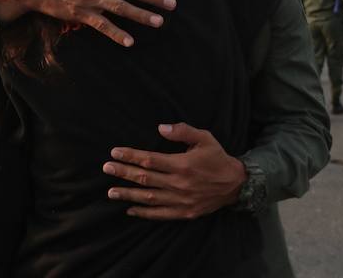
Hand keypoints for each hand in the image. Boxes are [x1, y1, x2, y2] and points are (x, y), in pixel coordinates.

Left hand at [102, 123, 245, 219]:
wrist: (236, 184)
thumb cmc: (217, 158)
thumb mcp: (204, 138)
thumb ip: (182, 131)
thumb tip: (160, 128)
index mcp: (182, 164)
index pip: (150, 160)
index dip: (131, 156)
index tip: (115, 153)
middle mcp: (179, 184)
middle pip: (145, 178)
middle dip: (123, 173)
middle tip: (106, 168)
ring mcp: (181, 200)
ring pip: (149, 197)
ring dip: (128, 194)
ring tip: (111, 191)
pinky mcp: (184, 212)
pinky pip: (160, 214)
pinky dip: (144, 213)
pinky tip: (130, 210)